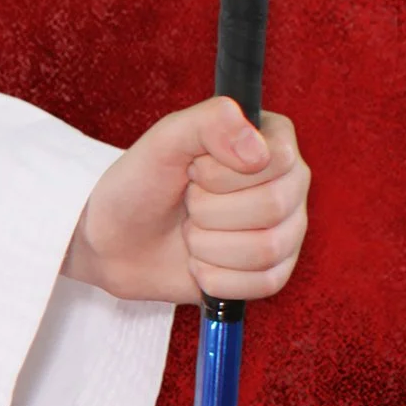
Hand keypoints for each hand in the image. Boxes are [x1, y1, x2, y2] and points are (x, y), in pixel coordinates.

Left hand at [63, 99, 309, 306]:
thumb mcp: (164, 140)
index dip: (223, 173)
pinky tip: (198, 262)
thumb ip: (209, 122)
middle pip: (273, 206)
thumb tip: (256, 148)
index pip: (277, 158)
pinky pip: (263, 283)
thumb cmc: (141, 185)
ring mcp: (287, 230)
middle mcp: (289, 183)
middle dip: (209, 210)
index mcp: (271, 140)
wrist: (116, 242)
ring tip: (190, 232)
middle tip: (188, 203)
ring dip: (208, 245)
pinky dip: (216, 277)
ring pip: (267, 249)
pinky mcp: (274, 272)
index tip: (194, 170)